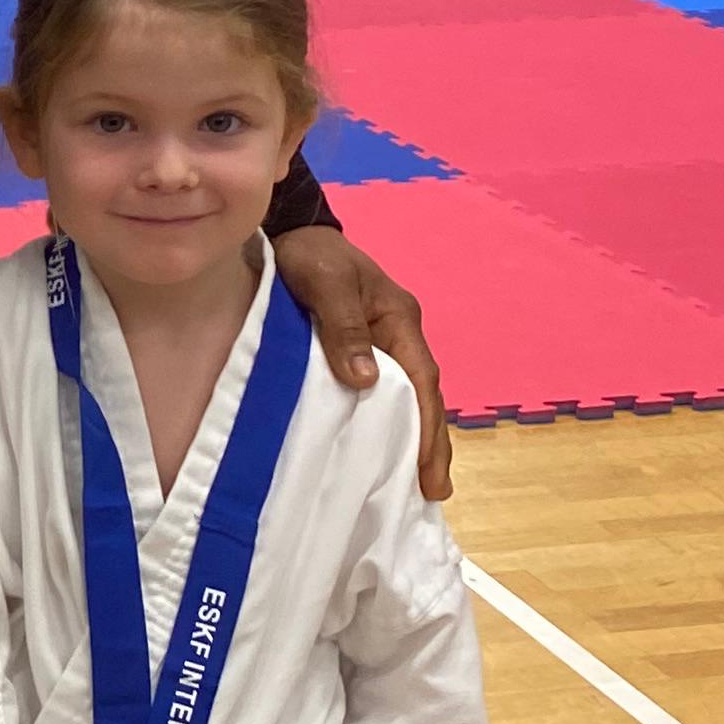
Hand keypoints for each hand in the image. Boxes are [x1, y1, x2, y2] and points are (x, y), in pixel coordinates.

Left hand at [272, 224, 451, 500]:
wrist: (290, 230)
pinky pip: (379, 392)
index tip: (429, 471)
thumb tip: (367, 379)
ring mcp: (382, 343)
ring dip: (410, 438)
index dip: (428, 429)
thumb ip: (344, 327)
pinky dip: (384, 423)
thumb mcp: (325, 283)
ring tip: (413, 484)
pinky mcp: (359, 349)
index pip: (422, 382)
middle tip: (433, 493)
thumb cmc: (308, 254)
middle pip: (422, 397)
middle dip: (429, 445)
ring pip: (403, 398)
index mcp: (399, 319)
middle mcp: (398, 335)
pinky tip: (378, 451)